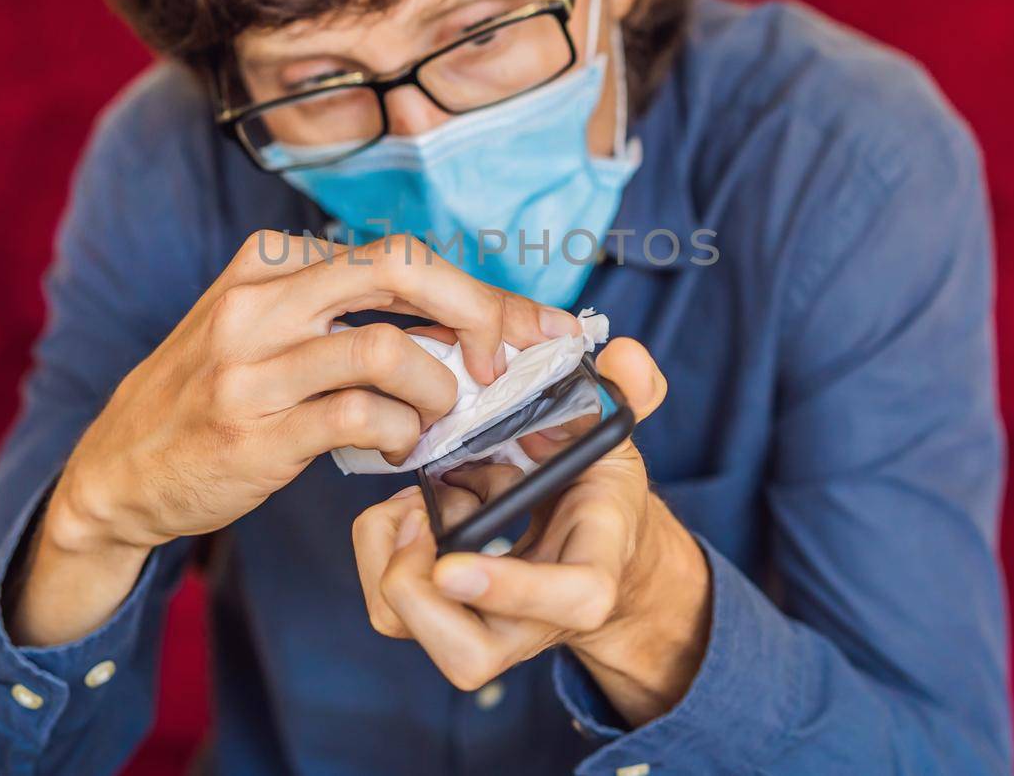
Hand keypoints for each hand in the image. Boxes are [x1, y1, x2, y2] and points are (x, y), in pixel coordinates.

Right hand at [9, 231, 580, 644]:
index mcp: (269, 263)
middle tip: (507, 364)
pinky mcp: (254, 428)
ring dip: (437, 391)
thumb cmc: (212, 401)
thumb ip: (345, 317)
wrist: (116, 473)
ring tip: (434, 421)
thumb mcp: (266, 333)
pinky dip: (401, 434)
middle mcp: (260, 300)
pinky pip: (360, 417)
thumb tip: (466, 330)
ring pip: (388, 348)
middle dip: (479, 313)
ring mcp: (253, 363)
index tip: (534, 328)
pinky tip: (398, 449)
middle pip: (402, 269)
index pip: (400, 256)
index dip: (479, 292)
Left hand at [350, 339, 710, 726]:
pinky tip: (412, 507)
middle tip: (419, 516)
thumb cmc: (598, 491)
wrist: (591, 547)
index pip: (571, 601)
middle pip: (468, 656)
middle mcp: (534, 620)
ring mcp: (483, 626)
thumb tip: (625, 356)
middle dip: (419, 589)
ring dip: (390, 558)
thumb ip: (633, 394)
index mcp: (592, 572)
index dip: (512, 588)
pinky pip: (387, 604)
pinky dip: (381, 548)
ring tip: (416, 502)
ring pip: (407, 629)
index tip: (455, 562)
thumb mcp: (620, 437)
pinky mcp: (443, 616)